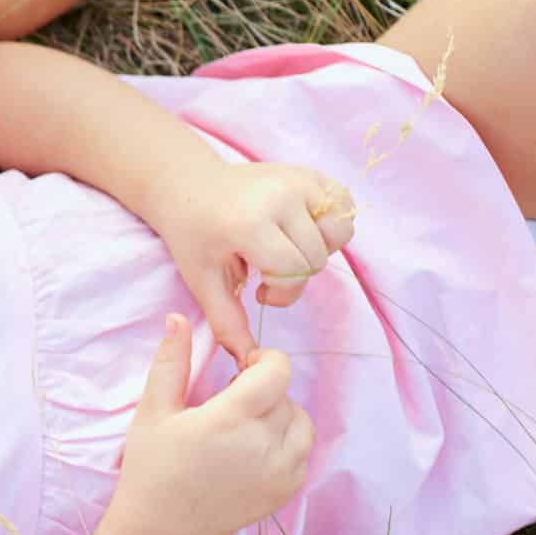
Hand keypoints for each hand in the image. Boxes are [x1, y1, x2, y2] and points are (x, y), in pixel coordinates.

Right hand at [107, 314, 315, 534]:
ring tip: (244, 429)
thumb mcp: (152, 412)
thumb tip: (177, 318)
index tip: (239, 370)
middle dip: (261, 391)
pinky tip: (253, 451)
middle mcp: (263, 445)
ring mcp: (280, 471)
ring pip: (300, 421)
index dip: (262, 361)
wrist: (161, 532)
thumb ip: (171, 363)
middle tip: (228, 406)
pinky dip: (286, 444)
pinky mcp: (287, 489)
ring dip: (279, 416)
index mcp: (229, 419)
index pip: (277, 369)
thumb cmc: (150, 469)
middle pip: (284, 394)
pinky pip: (302, 450)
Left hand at [141, 161, 355, 363]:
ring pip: (339, 233)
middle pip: (317, 258)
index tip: (258, 289)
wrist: (191, 188)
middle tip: (267, 271)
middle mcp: (280, 196)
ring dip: (317, 251)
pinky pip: (344, 207)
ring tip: (285, 249)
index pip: (293, 271)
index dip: (281, 291)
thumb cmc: (195, 238)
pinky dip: (330, 225)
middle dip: (296, 275)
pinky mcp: (312, 173)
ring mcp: (299, 180)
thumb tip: (249, 361)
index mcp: (249, 223)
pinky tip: (300, 230)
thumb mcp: (203, 281)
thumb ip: (228, 321)